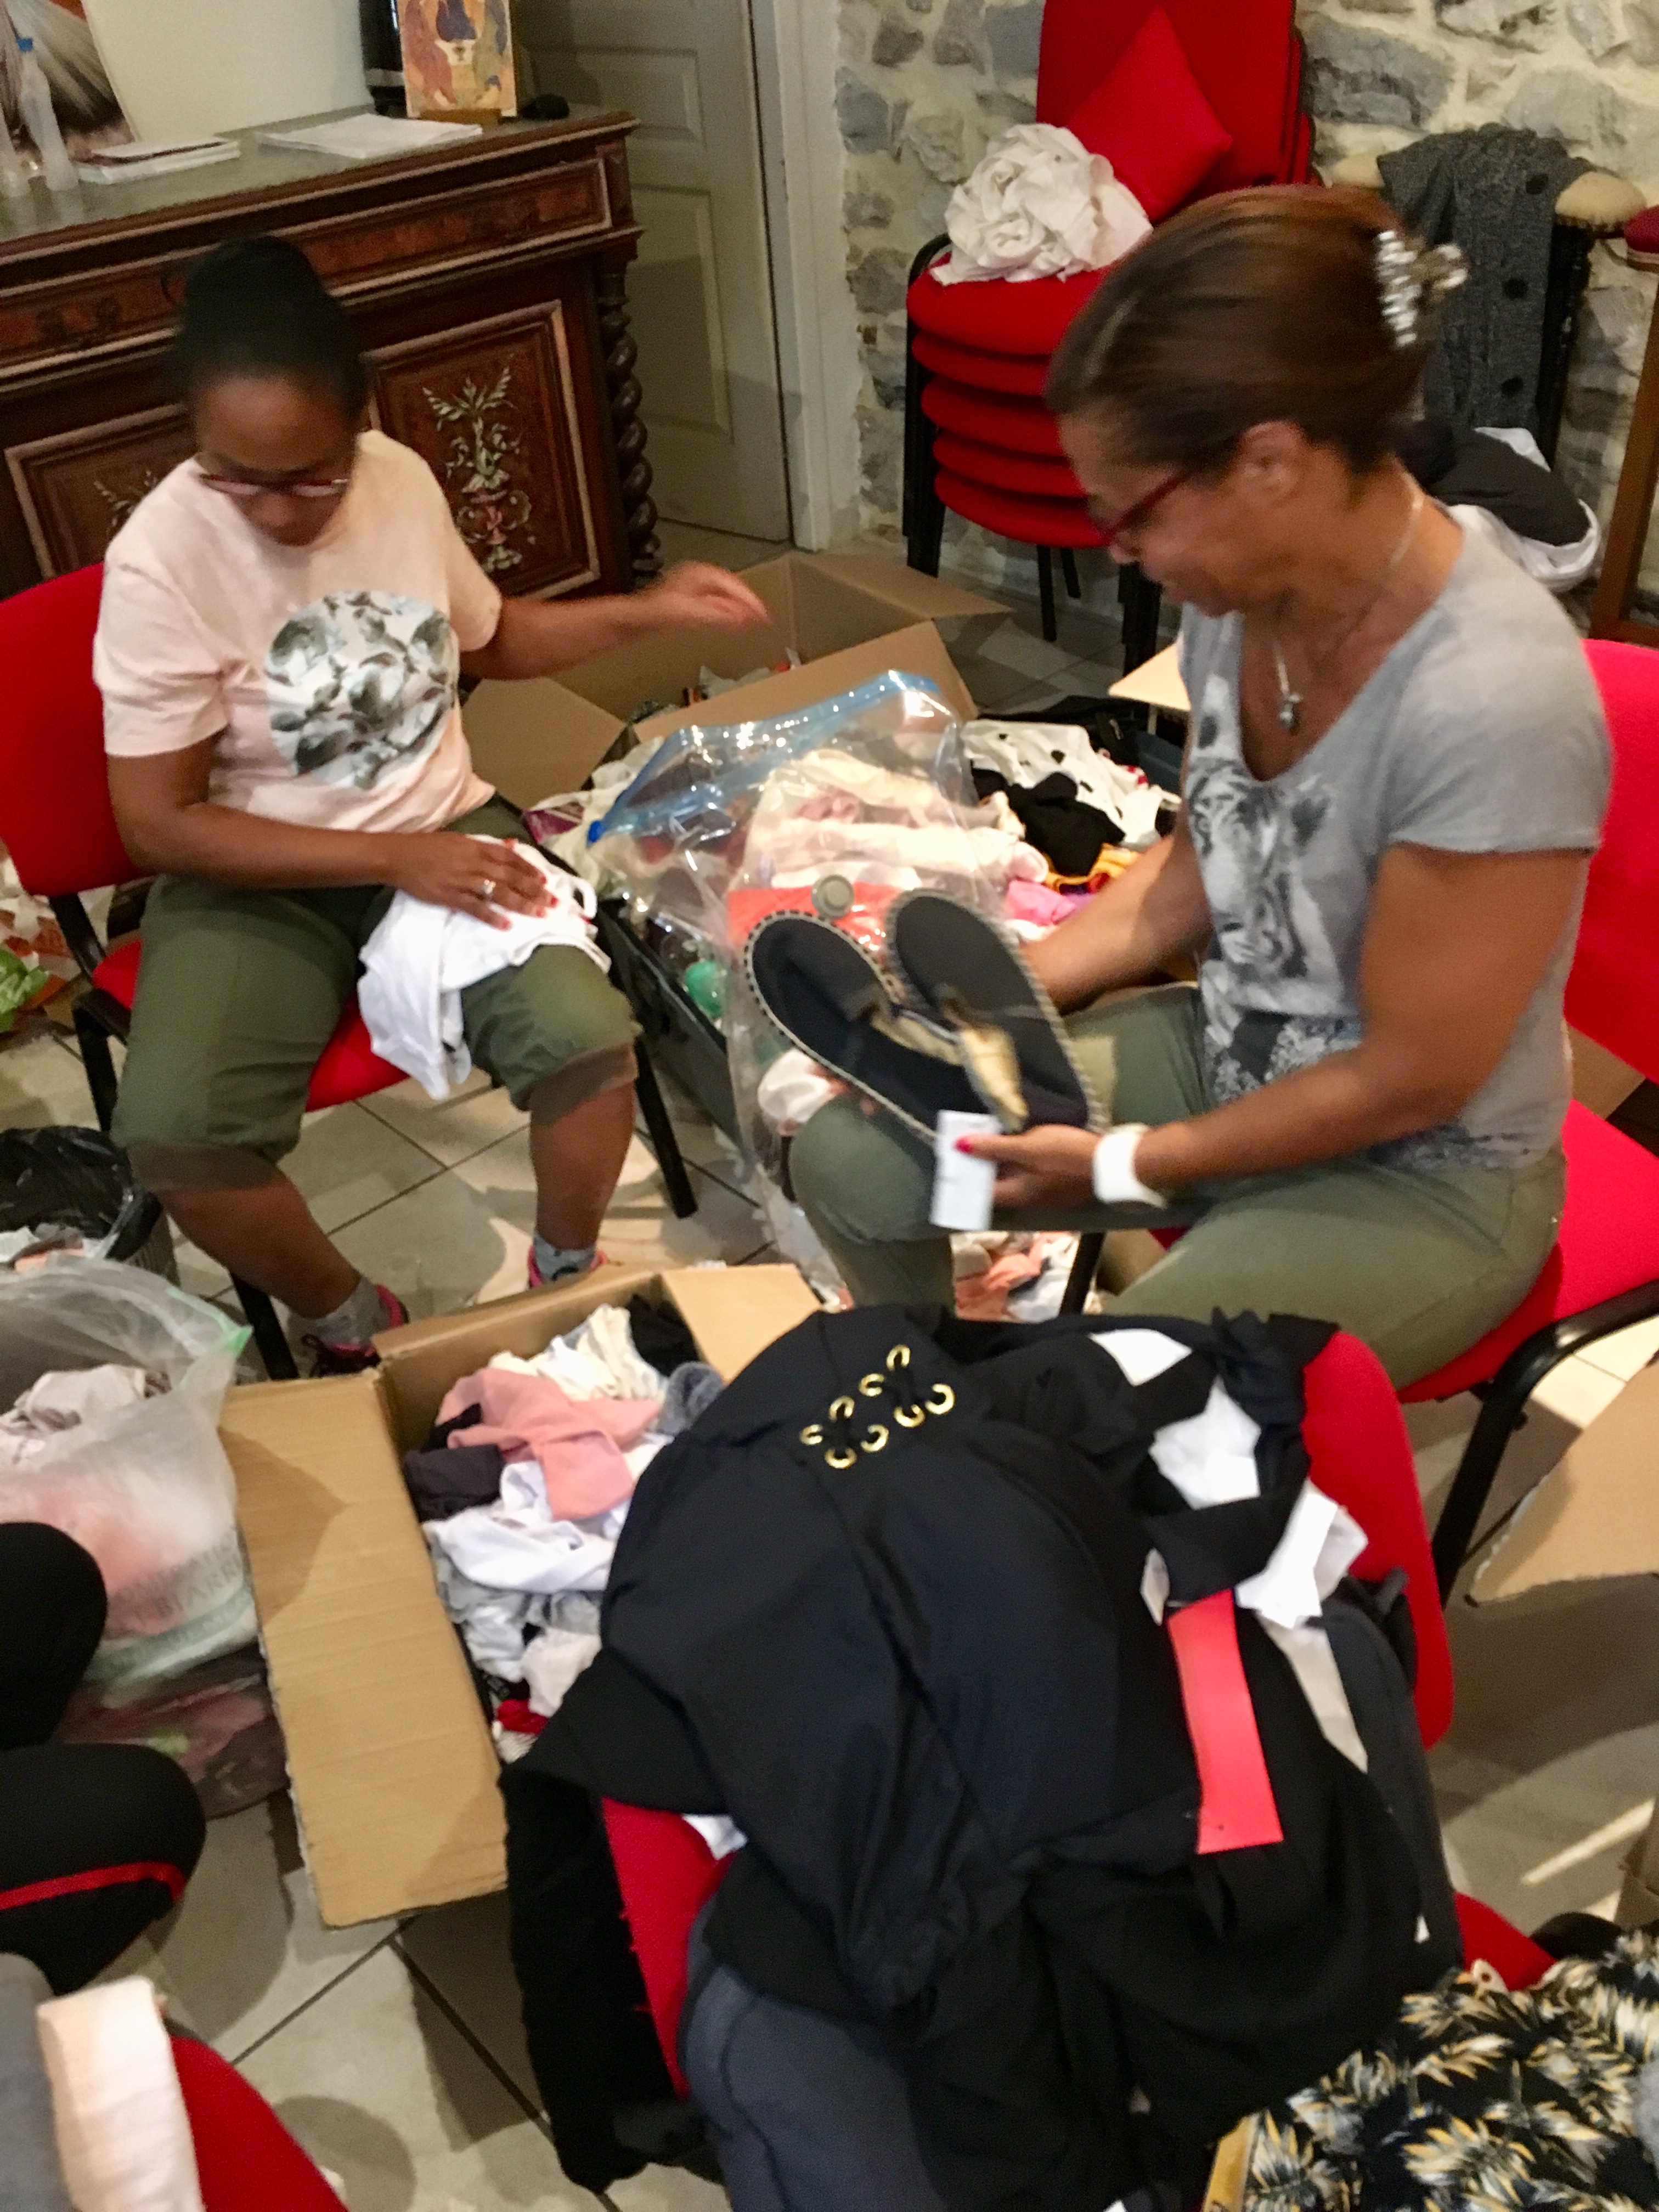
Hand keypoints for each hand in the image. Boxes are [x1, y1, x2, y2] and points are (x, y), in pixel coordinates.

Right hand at [387, 834, 550, 928]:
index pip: (510, 858)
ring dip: (521, 904)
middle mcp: (474, 863)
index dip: (529, 869)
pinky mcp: (451, 897)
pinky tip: (507, 925)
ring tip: (540, 913)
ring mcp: (463, 881)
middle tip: (554, 902)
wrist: (398, 857)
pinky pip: (475, 908)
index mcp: (476, 847)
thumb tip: (511, 846)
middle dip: (535, 890)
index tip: (546, 880)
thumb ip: (485, 845)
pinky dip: (491, 916)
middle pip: (511, 877)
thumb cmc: (427, 846)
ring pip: (499, 893)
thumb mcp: (458, 839)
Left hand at [641, 561, 768, 631]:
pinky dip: (730, 611)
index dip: (750, 599)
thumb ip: (716, 614)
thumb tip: (741, 617)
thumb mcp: (689, 612)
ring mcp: (697, 587)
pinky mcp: (694, 599)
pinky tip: (737, 621)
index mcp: (701, 574)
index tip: (763, 613)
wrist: (639, 618)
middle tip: (765, 617)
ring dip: (741, 608)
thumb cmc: (658, 611)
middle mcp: (700, 577)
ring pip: (726, 595)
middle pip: (732, 588)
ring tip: (756, 619)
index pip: (734, 584)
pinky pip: (719, 602)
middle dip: (749, 603)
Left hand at [959, 1124, 1097, 1210]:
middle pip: (997, 1184)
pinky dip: (1019, 1161)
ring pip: (1014, 1178)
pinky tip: (1018, 1143)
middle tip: (967, 1141)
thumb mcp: (1028, 1148)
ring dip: (1000, 1162)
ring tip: (987, 1137)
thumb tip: (959, 1147)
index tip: (954, 1156)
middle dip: (982, 1166)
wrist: (1111, 1164)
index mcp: (1016, 1194)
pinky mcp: (1058, 1183)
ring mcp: (1044, 1193)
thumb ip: (994, 1148)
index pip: (980, 1190)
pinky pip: (1030, 1173)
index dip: (966, 1174)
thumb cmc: (1066, 1156)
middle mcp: (1027, 1199)